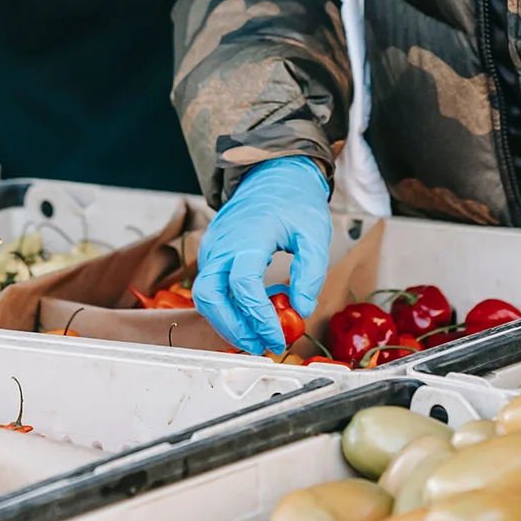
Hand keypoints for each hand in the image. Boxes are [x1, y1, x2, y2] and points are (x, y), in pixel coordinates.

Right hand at [193, 157, 331, 356]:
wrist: (272, 175)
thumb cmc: (294, 203)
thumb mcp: (314, 234)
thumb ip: (311, 273)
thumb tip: (302, 309)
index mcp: (247, 236)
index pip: (243, 284)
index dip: (258, 317)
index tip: (278, 337)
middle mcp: (222, 243)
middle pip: (210, 296)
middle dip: (233, 328)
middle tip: (262, 345)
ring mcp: (212, 248)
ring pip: (206, 296)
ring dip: (228, 322)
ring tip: (259, 334)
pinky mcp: (212, 253)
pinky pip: (211, 287)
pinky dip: (228, 307)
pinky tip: (252, 313)